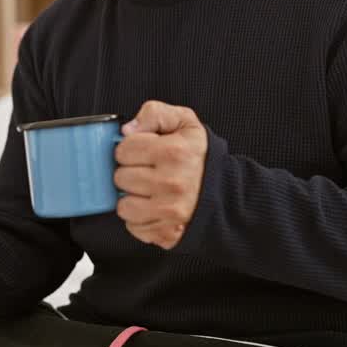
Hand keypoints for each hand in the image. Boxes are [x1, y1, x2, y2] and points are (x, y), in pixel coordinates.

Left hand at [113, 100, 208, 248]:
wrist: (226, 191)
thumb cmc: (200, 156)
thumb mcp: (185, 122)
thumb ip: (154, 114)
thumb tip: (127, 130)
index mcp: (173, 152)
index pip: (123, 150)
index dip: (130, 149)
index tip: (142, 151)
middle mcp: (171, 183)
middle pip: (121, 178)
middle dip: (130, 172)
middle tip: (147, 171)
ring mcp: (169, 211)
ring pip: (123, 206)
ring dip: (132, 198)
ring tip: (148, 190)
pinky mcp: (167, 232)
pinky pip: (134, 227)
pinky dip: (140, 219)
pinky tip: (154, 207)